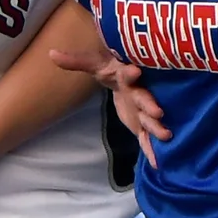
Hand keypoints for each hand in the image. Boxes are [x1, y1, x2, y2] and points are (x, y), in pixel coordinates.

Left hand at [51, 34, 168, 167]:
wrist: (129, 77)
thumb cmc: (111, 70)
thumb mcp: (94, 64)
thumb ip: (75, 61)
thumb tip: (51, 53)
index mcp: (127, 77)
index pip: (128, 74)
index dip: (130, 73)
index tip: (134, 71)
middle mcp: (139, 93)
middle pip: (144, 99)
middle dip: (150, 105)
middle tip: (157, 111)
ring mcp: (144, 111)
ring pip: (151, 120)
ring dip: (157, 127)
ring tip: (166, 135)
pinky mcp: (143, 125)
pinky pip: (148, 138)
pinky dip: (152, 150)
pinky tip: (158, 163)